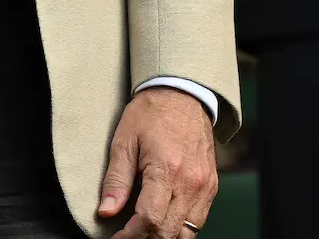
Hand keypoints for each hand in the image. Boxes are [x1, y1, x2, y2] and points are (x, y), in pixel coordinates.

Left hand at [97, 85, 217, 236]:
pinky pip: (198, 222)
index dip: (129, 236)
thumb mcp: (124, 140)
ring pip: (187, 234)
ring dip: (164, 237)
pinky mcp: (212, 187)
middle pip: (168, 232)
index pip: (149, 220)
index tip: (115, 238)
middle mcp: (190, 182)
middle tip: (126, 235)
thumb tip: (106, 211)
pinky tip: (164, 221)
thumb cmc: (151, 113)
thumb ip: (116, 179)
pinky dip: (180, 228)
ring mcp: (205, 186)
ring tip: (143, 231)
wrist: (184, 94)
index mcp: (166, 169)